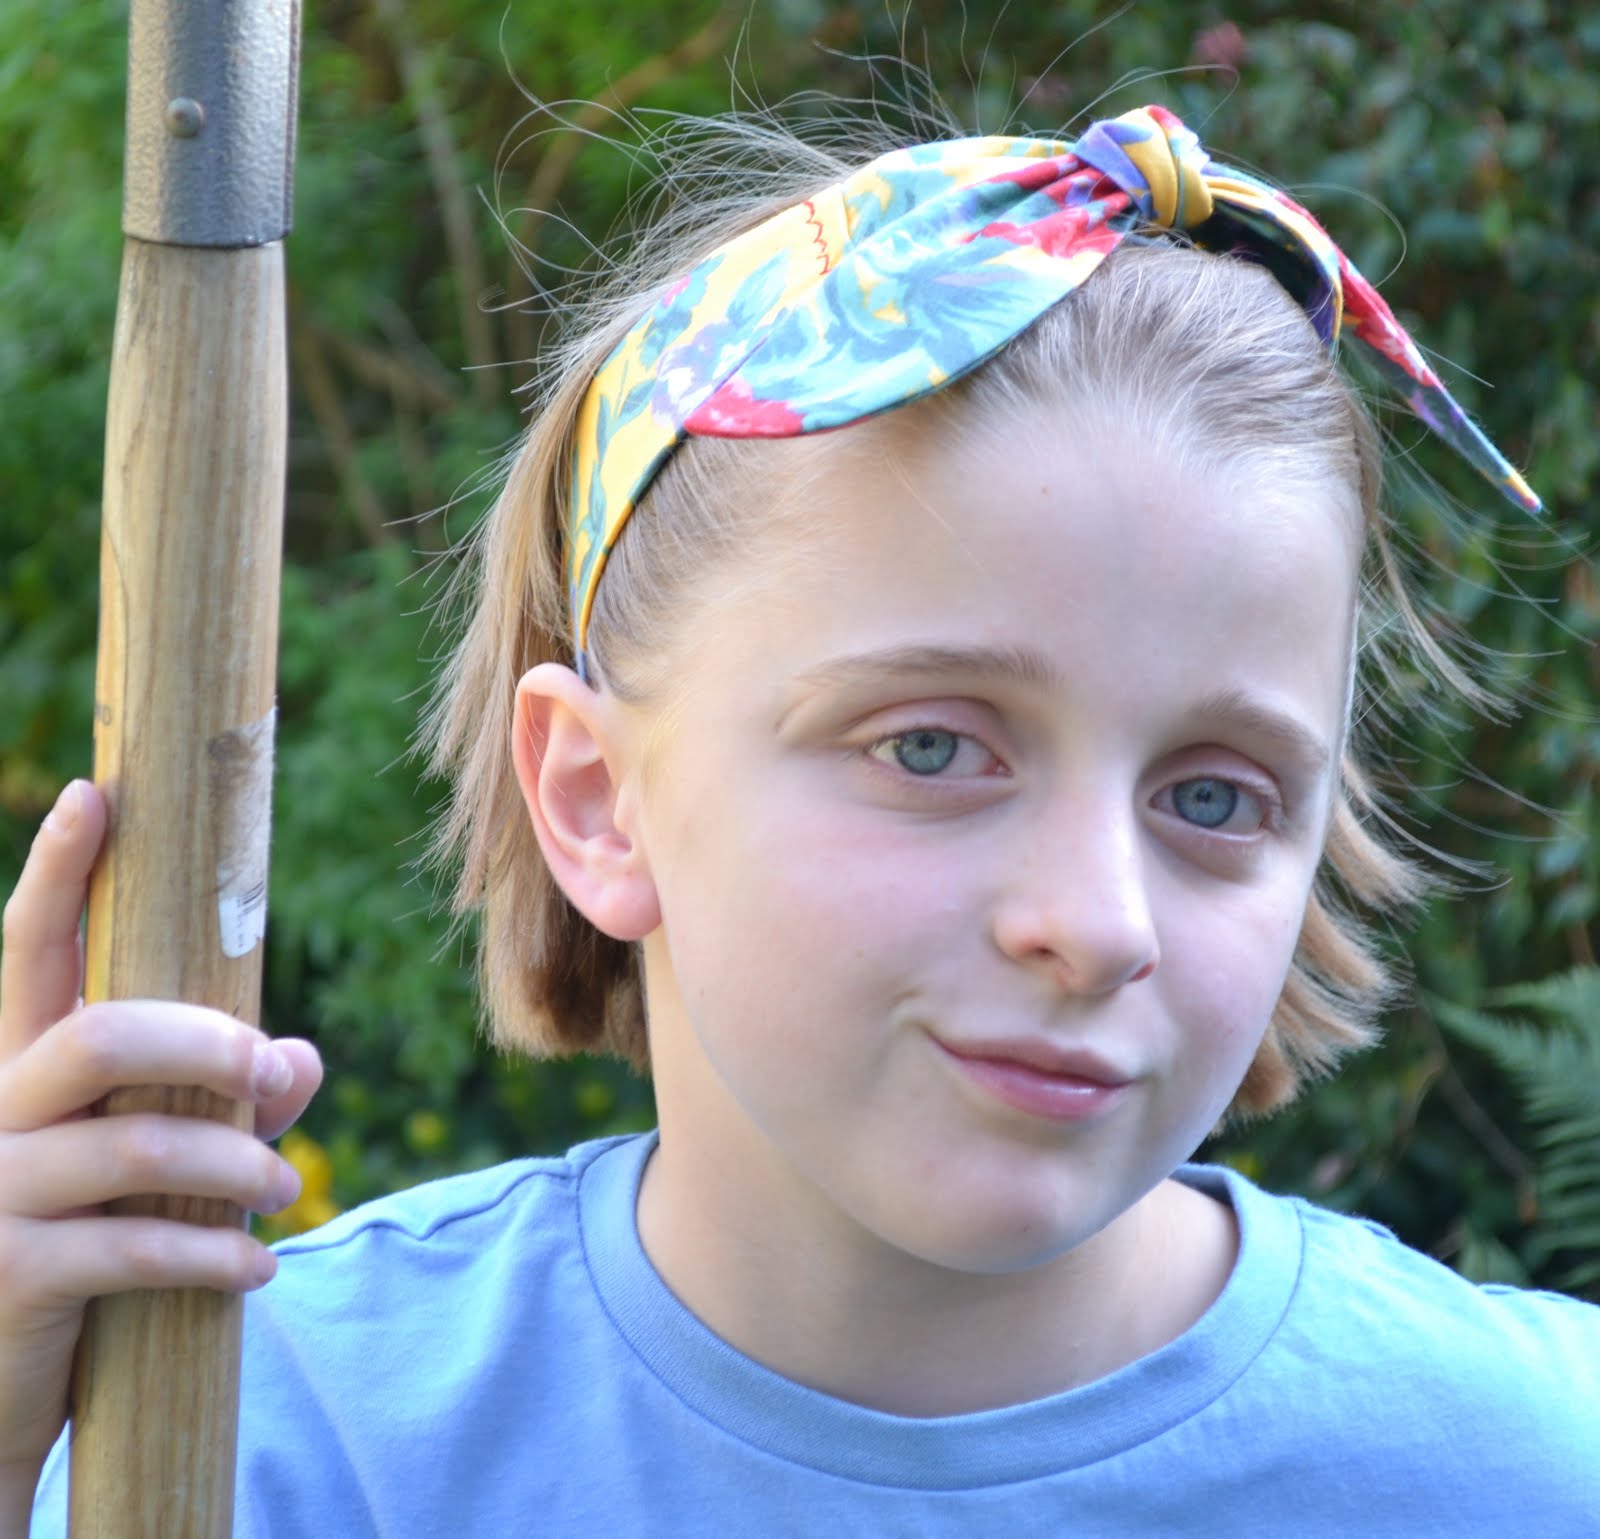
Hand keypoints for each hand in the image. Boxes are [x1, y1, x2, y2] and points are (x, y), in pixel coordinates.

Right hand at [0, 780, 322, 1485]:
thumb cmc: (88, 1243)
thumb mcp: (158, 1165)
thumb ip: (230, 1102)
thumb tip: (301, 1060)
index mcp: (23, 1066)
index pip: (31, 948)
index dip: (61, 871)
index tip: (98, 792)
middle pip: (101, 1034)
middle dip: (205, 1043)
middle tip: (272, 1071)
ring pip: (134, 1145)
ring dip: (238, 1164)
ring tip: (290, 1191)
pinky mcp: (7, 1278)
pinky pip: (132, 1248)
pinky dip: (214, 1256)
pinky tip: (258, 1269)